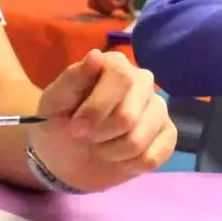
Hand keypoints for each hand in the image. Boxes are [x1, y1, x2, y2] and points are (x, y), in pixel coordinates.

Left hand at [29, 50, 174, 190]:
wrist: (68, 157)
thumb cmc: (60, 123)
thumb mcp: (54, 103)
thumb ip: (72, 79)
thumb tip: (96, 55)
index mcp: (115, 65)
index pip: (122, 78)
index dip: (98, 108)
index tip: (77, 128)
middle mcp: (142, 80)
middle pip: (130, 114)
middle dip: (102, 134)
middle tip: (88, 137)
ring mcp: (158, 108)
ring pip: (140, 139)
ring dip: (112, 151)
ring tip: (102, 147)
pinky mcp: (167, 134)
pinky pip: (153, 157)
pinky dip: (129, 165)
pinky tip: (119, 158)